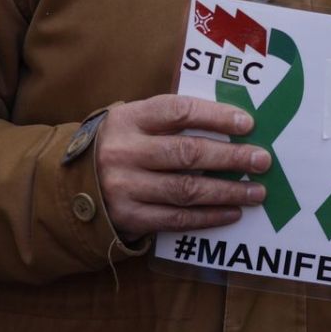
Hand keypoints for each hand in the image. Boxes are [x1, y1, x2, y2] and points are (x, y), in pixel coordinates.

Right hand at [94, 95, 269, 238]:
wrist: (68, 183)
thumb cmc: (120, 145)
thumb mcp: (135, 121)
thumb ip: (173, 120)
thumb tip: (233, 126)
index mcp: (129, 119)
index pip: (178, 112)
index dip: (216, 116)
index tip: (247, 124)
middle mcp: (124, 152)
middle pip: (187, 153)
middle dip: (231, 158)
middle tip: (262, 161)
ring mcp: (124, 187)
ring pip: (186, 190)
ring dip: (227, 192)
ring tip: (256, 192)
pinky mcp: (128, 217)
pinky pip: (176, 219)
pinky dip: (208, 217)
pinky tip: (232, 213)